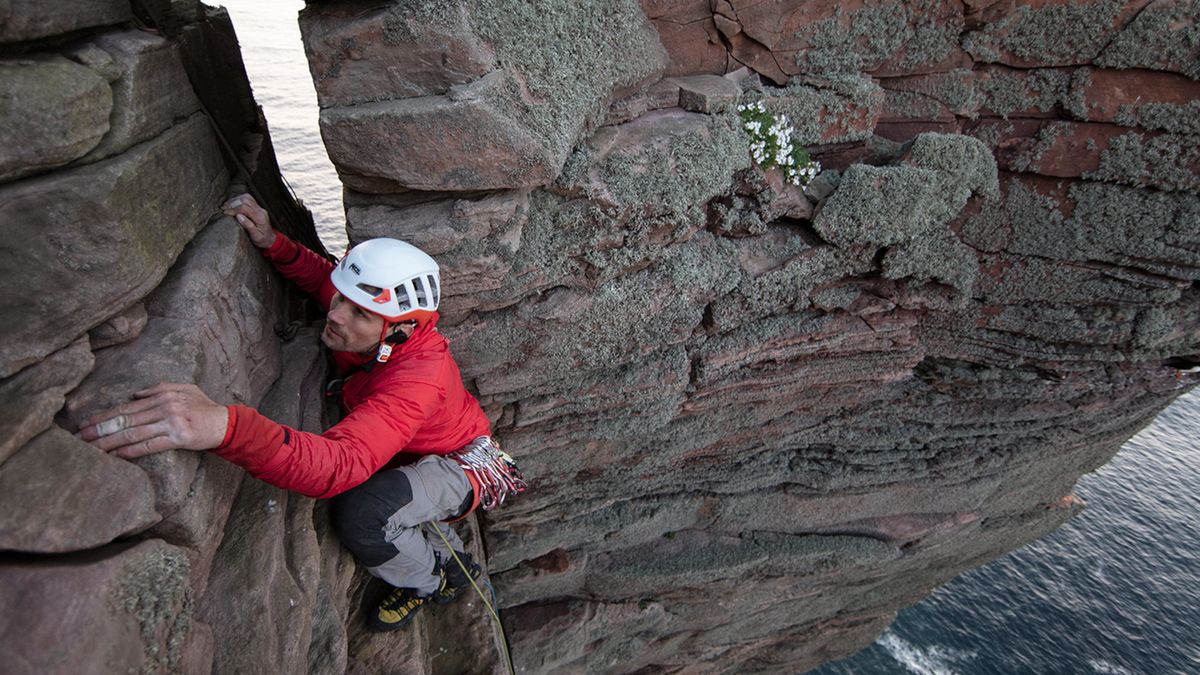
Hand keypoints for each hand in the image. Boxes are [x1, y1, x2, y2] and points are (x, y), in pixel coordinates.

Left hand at [79, 383, 228, 459]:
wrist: (227, 423)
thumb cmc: (205, 407)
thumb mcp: (185, 389)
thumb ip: (160, 388)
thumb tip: (136, 394)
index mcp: (163, 395)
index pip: (127, 406)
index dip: (104, 416)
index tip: (86, 424)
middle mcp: (165, 406)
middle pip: (126, 419)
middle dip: (100, 430)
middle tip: (81, 438)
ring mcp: (172, 422)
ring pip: (133, 433)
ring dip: (110, 443)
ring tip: (92, 449)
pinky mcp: (179, 437)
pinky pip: (149, 446)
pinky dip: (129, 452)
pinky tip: (116, 456)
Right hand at [221, 193, 275, 248]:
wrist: (270, 240)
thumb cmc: (263, 240)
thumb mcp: (256, 236)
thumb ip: (248, 225)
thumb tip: (238, 216)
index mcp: (260, 217)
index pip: (245, 208)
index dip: (233, 209)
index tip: (225, 212)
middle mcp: (260, 211)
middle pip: (245, 200)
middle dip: (232, 203)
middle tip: (224, 208)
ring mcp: (260, 208)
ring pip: (247, 198)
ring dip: (235, 200)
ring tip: (227, 205)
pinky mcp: (258, 208)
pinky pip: (248, 199)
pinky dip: (239, 199)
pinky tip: (233, 203)